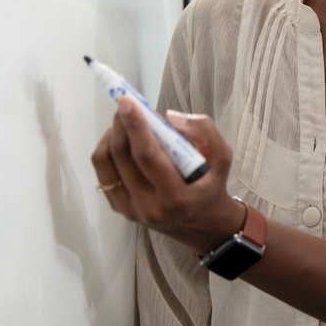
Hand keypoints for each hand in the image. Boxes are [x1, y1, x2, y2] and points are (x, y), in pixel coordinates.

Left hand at [91, 97, 241, 253]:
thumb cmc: (211, 185)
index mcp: (176, 197)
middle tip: (127, 104)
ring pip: (106, 162)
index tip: (127, 102)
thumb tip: (169, 117)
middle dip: (121, 124)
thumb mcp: (222, 158)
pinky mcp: (119, 207)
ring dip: (112, 135)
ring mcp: (130, 210)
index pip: (148, 157)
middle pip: (122, 157)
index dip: (136, 127)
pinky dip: (108, 149)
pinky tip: (122, 141)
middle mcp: (149, 207)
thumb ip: (205, 132)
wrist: (201, 223)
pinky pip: (103, 172)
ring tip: (126, 123)